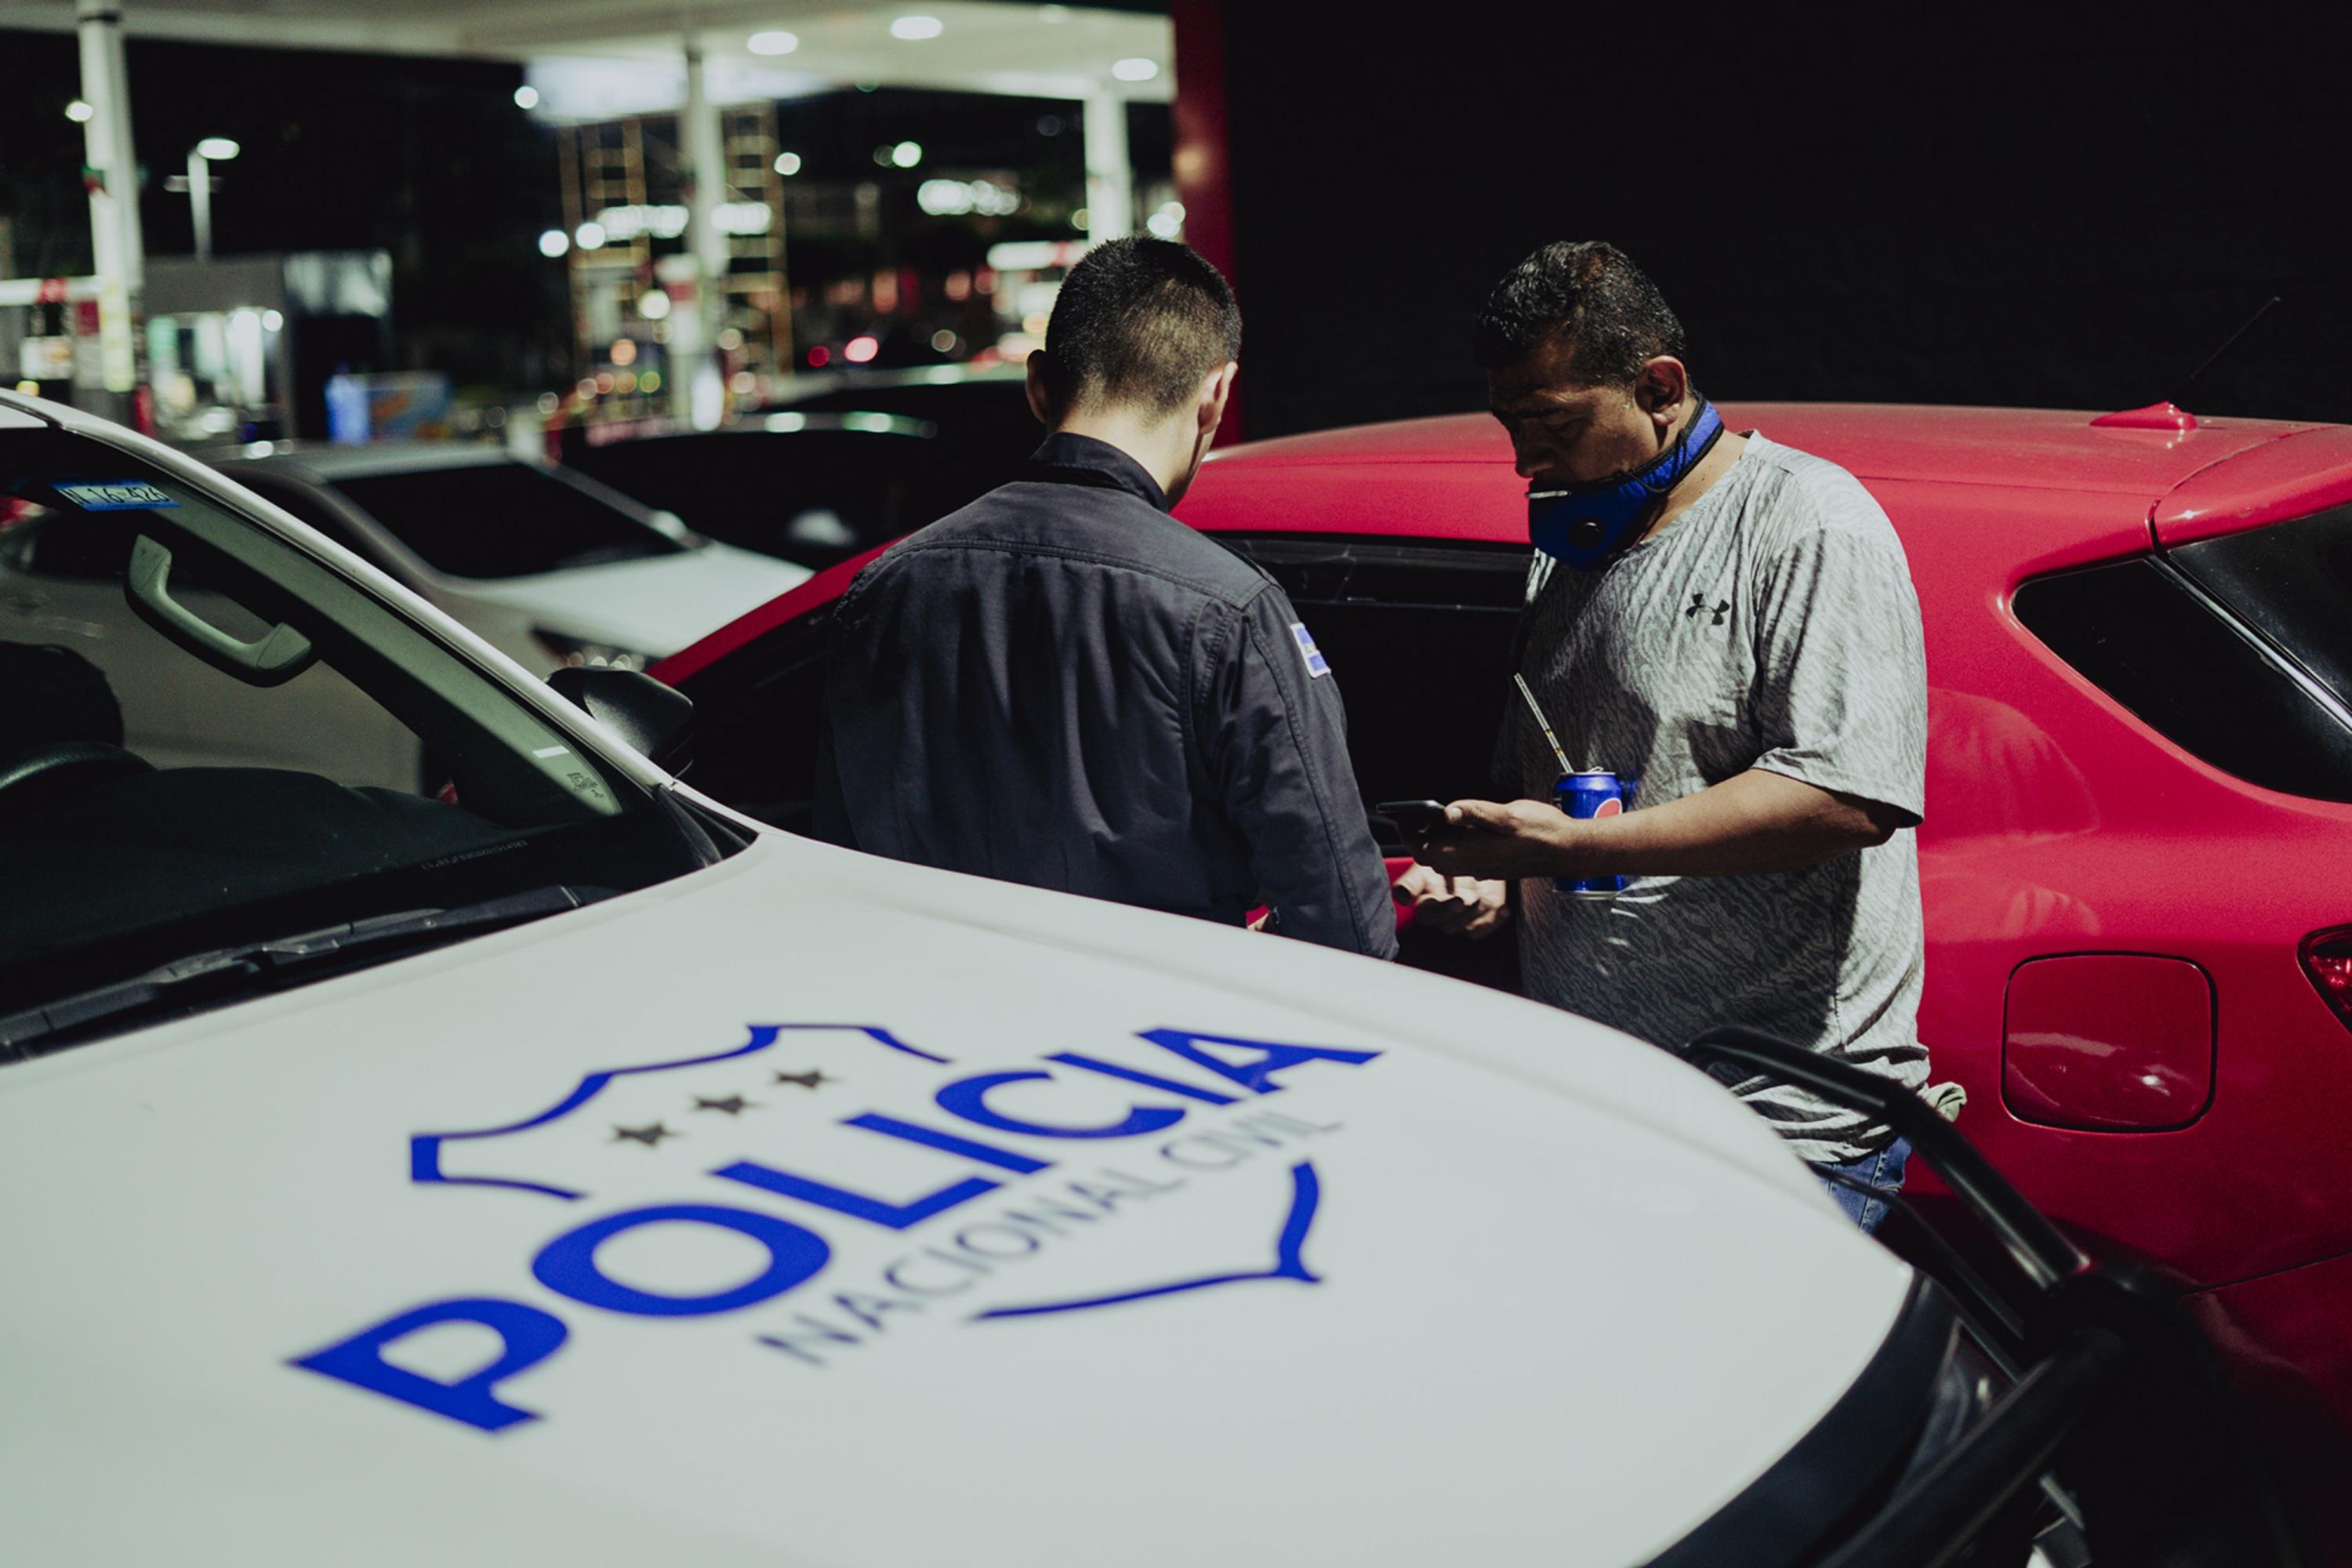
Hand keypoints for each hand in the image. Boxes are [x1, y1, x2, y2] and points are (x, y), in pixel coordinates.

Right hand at [1392, 863, 1510, 938]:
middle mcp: (1443, 914)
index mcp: (1425, 902)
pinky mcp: (1482, 919)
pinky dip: (1497, 920)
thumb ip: (1413, 878)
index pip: (1425, 914)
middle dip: (1455, 912)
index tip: (1451, 899)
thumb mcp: (1426, 860)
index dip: (1437, 910)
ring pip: (1466, 928)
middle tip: (1463, 899)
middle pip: (1446, 925)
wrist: (1470, 851)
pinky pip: (1487, 929)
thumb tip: (1402, 896)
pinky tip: (1505, 910)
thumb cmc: (1442, 855)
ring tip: (1481, 897)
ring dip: (1475, 915)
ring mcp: (1463, 919)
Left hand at [1417, 798, 1584, 879]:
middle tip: (1415, 813)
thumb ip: (1475, 813)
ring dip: (1437, 839)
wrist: (1569, 850)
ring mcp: (1481, 867)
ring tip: (1436, 816)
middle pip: (1433, 855)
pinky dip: (1454, 842)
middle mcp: (1472, 866)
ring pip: (1447, 857)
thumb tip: (1447, 811)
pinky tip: (1462, 825)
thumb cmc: (1542, 832)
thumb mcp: (1507, 815)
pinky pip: (1462, 857)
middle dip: (1420, 835)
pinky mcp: (1490, 865)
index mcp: (1471, 854)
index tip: (1401, 816)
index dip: (1410, 834)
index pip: (1426, 851)